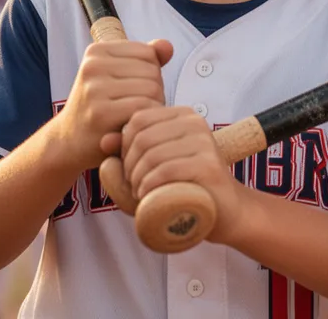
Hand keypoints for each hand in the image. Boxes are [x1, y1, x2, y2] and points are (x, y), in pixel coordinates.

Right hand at [53, 39, 171, 172]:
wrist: (68, 143)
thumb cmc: (101, 107)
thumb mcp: (118, 77)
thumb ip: (146, 59)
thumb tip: (167, 46)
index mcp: (97, 51)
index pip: (149, 53)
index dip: (152, 74)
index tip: (135, 90)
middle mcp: (92, 65)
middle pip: (152, 71)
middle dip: (155, 92)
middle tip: (137, 109)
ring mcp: (94, 88)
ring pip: (152, 89)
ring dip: (154, 107)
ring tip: (136, 117)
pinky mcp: (100, 113)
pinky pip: (144, 108)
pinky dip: (147, 120)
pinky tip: (134, 128)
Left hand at [120, 106, 247, 244]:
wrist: (223, 213)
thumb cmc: (182, 189)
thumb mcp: (147, 171)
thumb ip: (123, 155)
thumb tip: (104, 142)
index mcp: (181, 115)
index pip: (137, 120)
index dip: (123, 146)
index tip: (128, 170)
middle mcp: (195, 122)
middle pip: (142, 137)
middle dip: (128, 165)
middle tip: (132, 186)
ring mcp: (204, 142)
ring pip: (152, 154)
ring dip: (137, 179)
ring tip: (139, 194)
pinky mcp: (209, 164)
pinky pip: (167, 170)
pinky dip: (149, 186)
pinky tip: (147, 197)